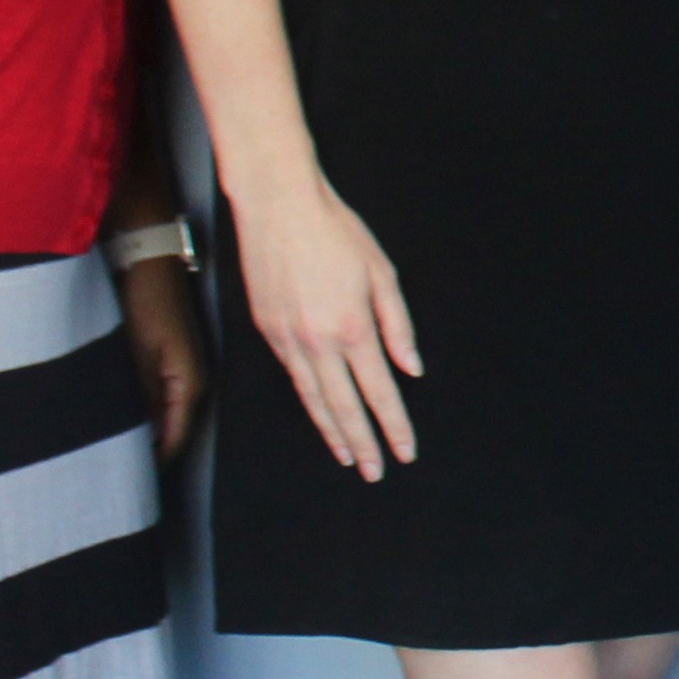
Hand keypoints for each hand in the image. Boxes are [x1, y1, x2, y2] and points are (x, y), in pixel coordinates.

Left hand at [117, 250, 205, 460]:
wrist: (146, 257)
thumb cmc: (146, 300)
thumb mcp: (138, 352)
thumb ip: (138, 398)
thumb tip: (132, 441)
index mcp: (192, 384)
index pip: (174, 442)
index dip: (148, 465)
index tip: (117, 487)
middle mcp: (190, 383)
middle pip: (167, 433)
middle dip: (140, 453)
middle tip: (103, 474)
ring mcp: (177, 372)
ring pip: (156, 417)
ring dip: (134, 432)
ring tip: (100, 451)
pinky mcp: (163, 362)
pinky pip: (149, 398)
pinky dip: (132, 411)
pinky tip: (106, 417)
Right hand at [232, 174, 422, 478]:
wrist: (278, 207)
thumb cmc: (335, 232)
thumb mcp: (382, 272)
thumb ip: (398, 325)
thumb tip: (410, 367)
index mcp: (353, 327)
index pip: (379, 391)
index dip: (393, 426)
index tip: (404, 450)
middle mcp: (318, 341)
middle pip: (343, 407)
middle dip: (362, 443)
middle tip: (375, 471)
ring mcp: (288, 339)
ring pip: (313, 399)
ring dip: (332, 431)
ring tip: (348, 456)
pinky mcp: (267, 331)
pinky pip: (293, 376)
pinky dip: (308, 400)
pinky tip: (319, 412)